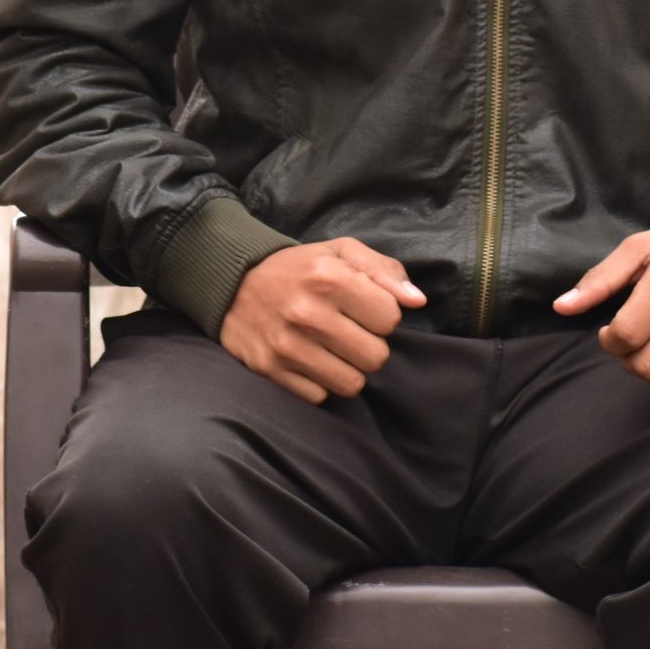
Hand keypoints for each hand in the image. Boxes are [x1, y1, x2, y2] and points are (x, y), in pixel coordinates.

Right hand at [219, 237, 426, 403]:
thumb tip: (417, 301)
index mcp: (329, 277)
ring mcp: (286, 346)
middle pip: (375, 356)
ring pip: (351, 383)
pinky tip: (310, 360)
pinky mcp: (269, 371)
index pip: (390, 318)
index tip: (365, 308)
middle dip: (370, 345)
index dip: (383, 314)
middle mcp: (306, 313)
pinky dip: (320, 382)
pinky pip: (319, 396)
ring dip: (348, 368)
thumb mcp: (341, 252)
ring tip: (333, 348)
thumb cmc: (299, 268)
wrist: (232, 284)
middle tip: (351, 331)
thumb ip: (385, 271)